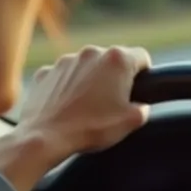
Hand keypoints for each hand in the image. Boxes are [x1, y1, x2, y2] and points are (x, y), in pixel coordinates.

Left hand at [0, 46, 149, 190]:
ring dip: (90, 81)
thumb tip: (140, 107)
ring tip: (87, 108)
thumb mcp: (130, 122)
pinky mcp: (46, 72)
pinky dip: (67, 87)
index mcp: (117, 60)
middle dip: (114, 77)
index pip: (141, 57)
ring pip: (86, 67)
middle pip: (111, 60)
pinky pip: (63, 76)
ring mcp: (65, 61)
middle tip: (113, 103)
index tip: (139, 87)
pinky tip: (67, 107)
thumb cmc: (91, 128)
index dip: (144, 73)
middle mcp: (91, 53)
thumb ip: (142, 109)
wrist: (46, 137)